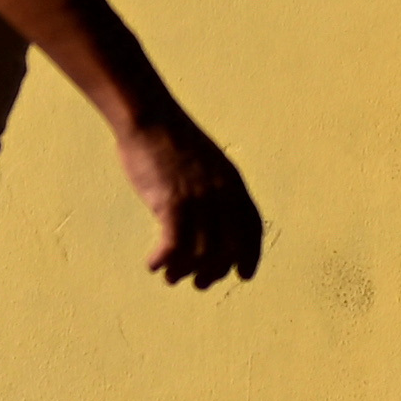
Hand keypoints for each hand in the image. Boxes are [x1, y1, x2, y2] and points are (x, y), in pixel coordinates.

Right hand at [116, 106, 264, 290]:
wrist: (149, 117)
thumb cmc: (169, 138)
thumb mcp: (206, 161)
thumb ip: (213, 187)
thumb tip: (209, 218)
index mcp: (232, 182)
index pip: (252, 227)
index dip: (251, 254)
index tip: (243, 275)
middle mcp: (222, 193)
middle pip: (229, 247)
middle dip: (215, 272)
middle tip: (199, 283)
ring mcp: (199, 199)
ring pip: (201, 252)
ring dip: (185, 271)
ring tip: (171, 276)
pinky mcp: (173, 202)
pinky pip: (174, 246)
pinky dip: (163, 261)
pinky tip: (153, 264)